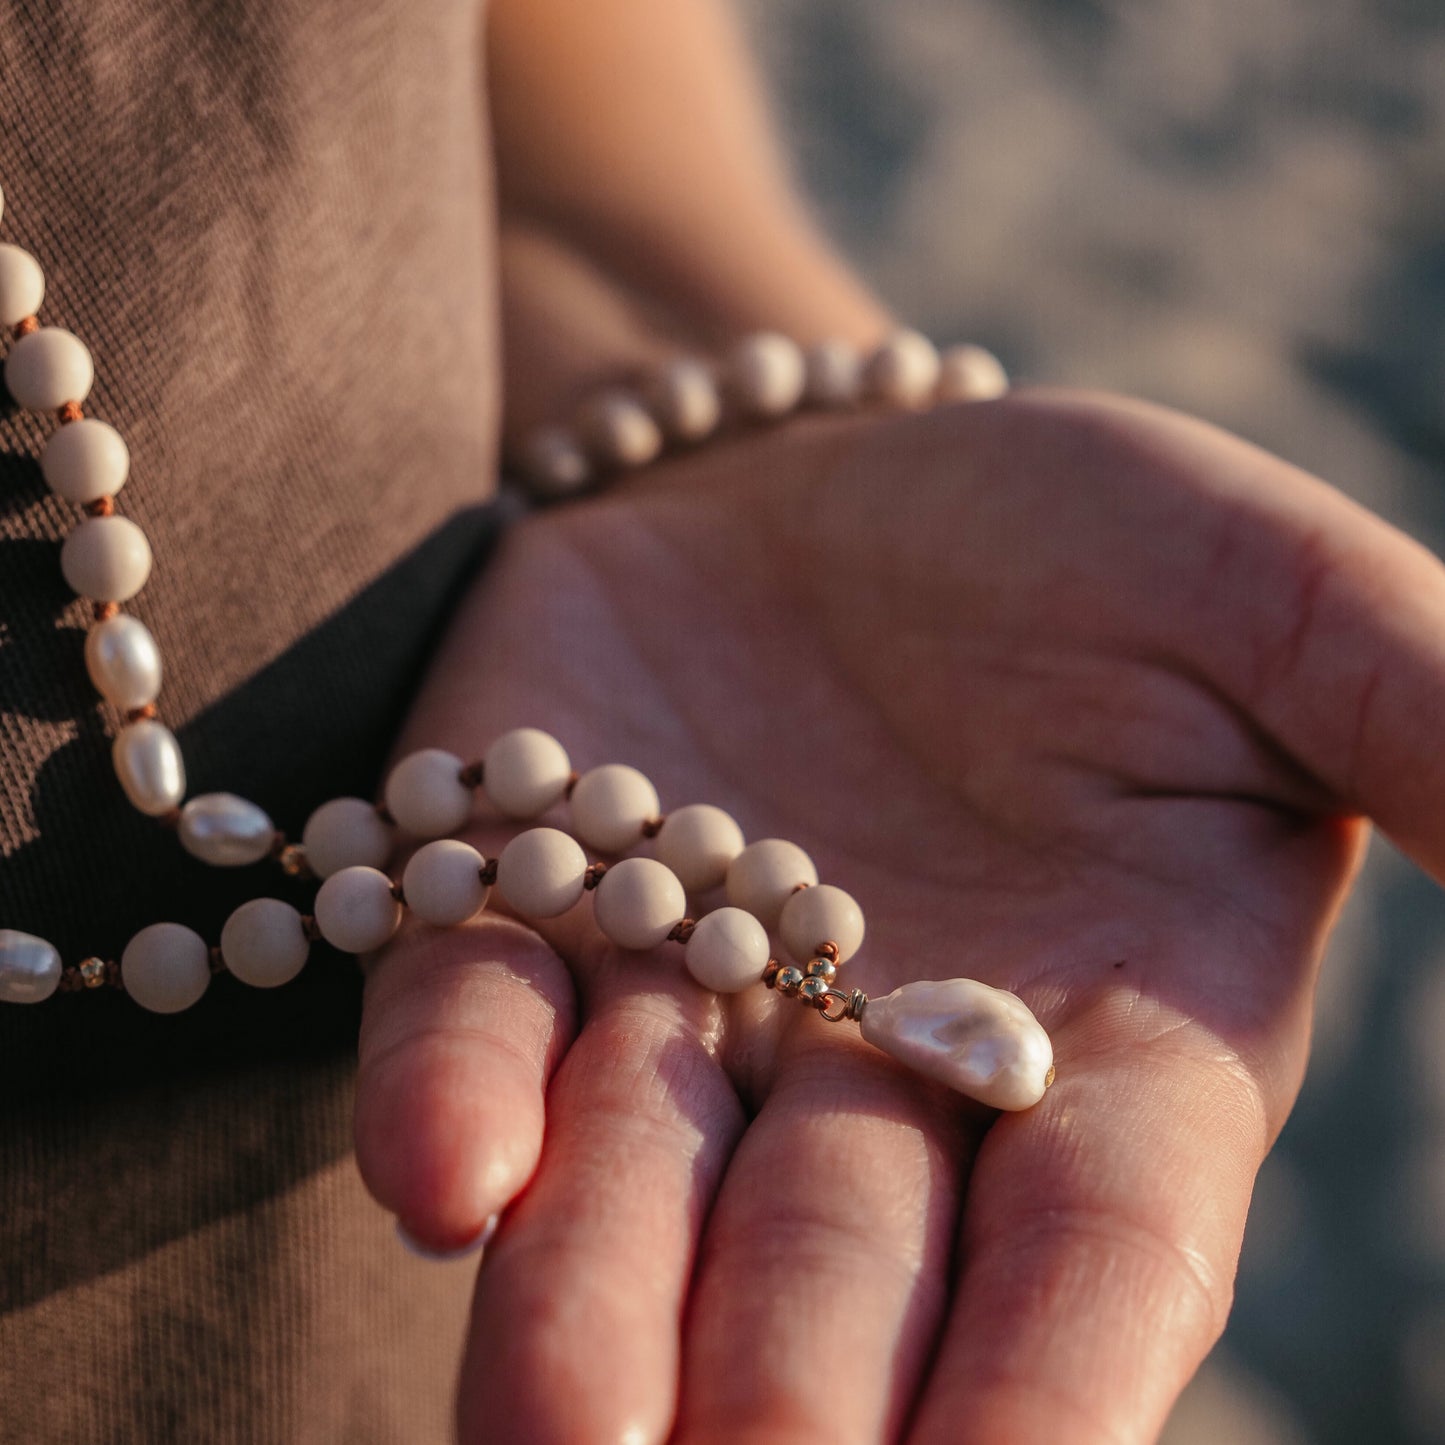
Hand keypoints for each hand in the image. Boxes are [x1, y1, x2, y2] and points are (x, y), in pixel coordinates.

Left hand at [352, 390, 1444, 1442]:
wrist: (831, 478)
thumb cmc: (1077, 543)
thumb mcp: (1278, 605)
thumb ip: (1421, 724)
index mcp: (1097, 1039)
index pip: (1097, 1254)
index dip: (1055, 1377)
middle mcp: (875, 1065)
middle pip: (838, 1272)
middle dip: (791, 1388)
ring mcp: (680, 992)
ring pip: (634, 1192)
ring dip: (588, 1314)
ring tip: (553, 1431)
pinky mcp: (518, 891)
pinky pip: (476, 1021)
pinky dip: (454, 1097)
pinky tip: (446, 1174)